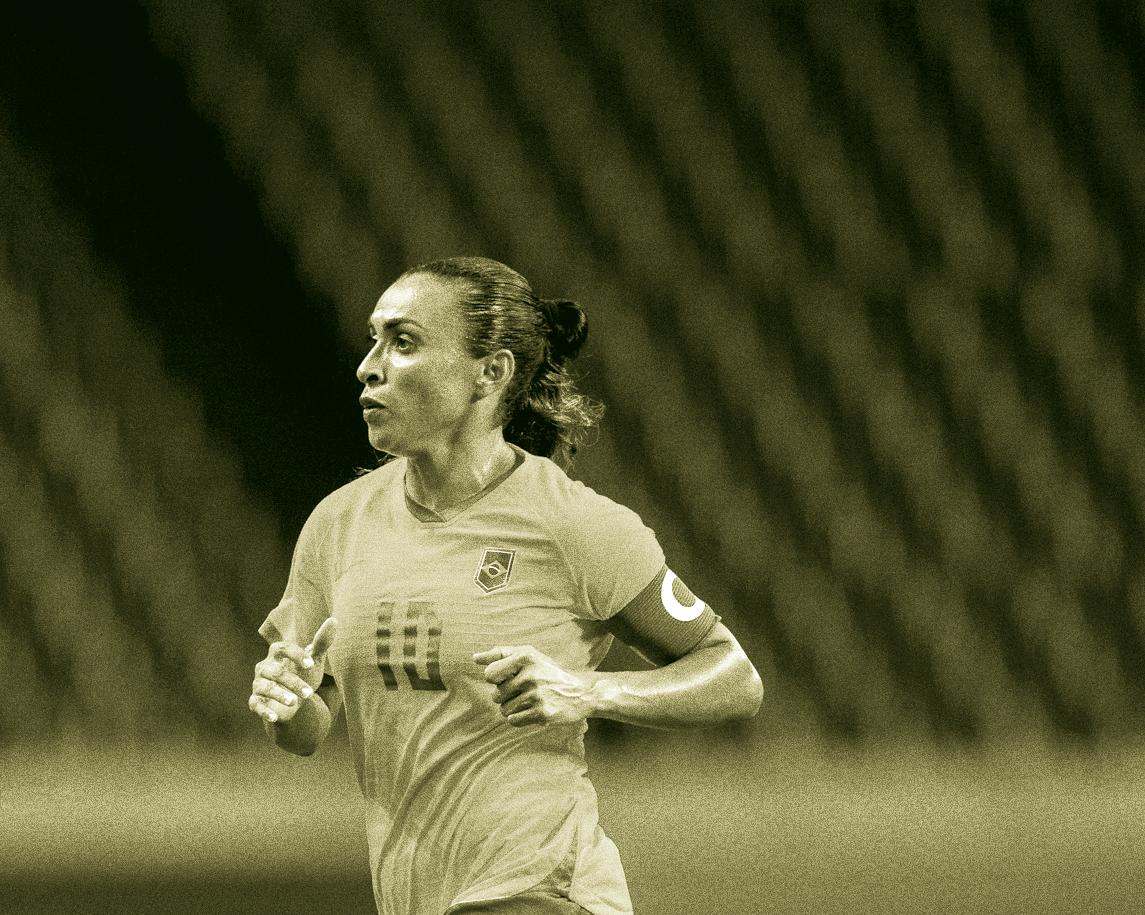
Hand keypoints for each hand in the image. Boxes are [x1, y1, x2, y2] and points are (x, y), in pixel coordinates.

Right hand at [249, 618, 337, 724]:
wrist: (294, 698)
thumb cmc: (303, 673)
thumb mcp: (314, 659)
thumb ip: (322, 641)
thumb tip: (334, 620)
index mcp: (277, 653)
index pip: (282, 648)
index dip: (296, 655)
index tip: (311, 664)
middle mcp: (264, 667)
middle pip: (276, 672)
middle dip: (293, 682)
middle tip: (310, 693)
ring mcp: (258, 684)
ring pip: (265, 688)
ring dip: (279, 695)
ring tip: (295, 703)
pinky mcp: (255, 701)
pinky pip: (256, 704)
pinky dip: (264, 711)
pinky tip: (276, 717)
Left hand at [474, 645, 595, 726]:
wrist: (581, 692)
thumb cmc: (548, 672)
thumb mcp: (529, 655)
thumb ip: (500, 654)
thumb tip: (475, 658)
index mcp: (526, 656)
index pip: (489, 674)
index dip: (496, 679)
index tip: (509, 677)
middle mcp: (531, 675)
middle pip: (496, 695)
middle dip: (506, 696)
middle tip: (524, 691)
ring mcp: (537, 695)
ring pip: (504, 710)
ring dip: (513, 708)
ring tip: (530, 701)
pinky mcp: (542, 713)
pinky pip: (513, 720)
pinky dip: (520, 718)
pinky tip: (533, 711)